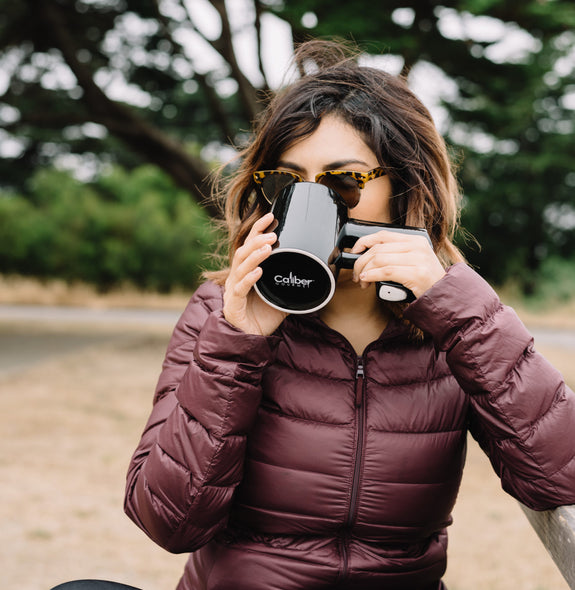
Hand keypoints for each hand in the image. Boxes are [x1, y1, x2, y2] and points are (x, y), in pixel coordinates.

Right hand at [223, 212, 287, 334]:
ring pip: (240, 266)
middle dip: (257, 240)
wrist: (250, 340)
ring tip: (268, 247)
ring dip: (255, 255)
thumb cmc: (262, 318)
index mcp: (246, 272)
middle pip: (243, 251)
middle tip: (273, 233)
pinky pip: (240, 288)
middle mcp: (237, 278)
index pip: (250, 246)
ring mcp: (233, 290)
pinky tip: (259, 271)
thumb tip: (314, 280)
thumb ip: (293, 288)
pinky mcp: (233, 305)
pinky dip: (249, 278)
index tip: (271, 217)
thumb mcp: (282, 299)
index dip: (258, 230)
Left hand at [350, 229, 445, 298]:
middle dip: (361, 261)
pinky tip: (366, 281)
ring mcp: (418, 259)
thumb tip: (368, 255)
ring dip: (364, 271)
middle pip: (378, 248)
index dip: (364, 241)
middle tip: (356, 273)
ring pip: (379, 259)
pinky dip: (371, 276)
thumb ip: (396, 254)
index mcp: (415, 240)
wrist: (444, 295)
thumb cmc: (425, 280)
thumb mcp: (413, 261)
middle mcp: (417, 246)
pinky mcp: (416, 273)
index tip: (355, 252)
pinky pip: (386, 271)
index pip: (383, 235)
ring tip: (362, 280)